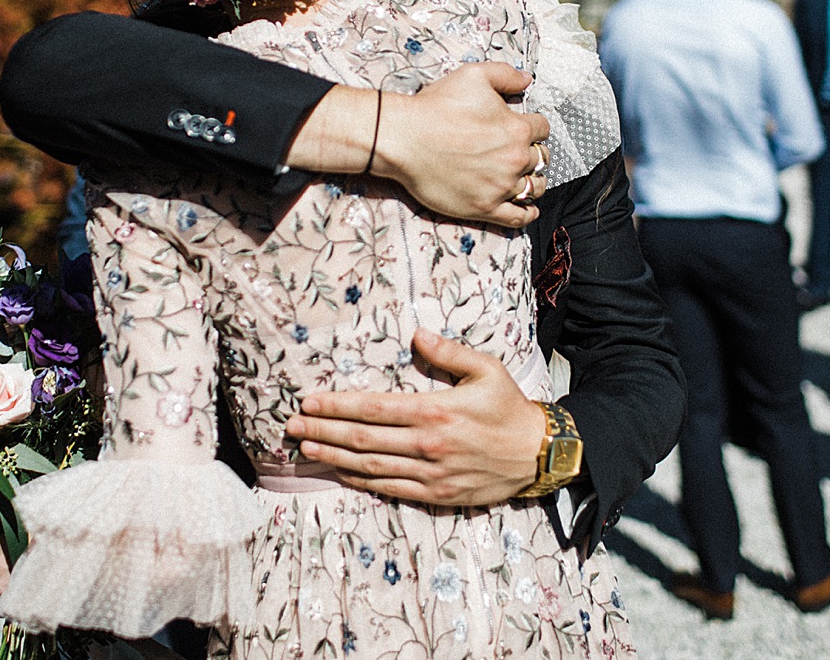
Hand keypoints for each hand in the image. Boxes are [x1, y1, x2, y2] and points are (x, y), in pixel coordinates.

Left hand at [285, 327, 545, 505]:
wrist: (538, 454)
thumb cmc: (509, 407)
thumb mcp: (487, 369)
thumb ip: (448, 352)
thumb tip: (416, 334)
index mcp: (436, 411)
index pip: (373, 408)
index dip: (337, 405)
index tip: (309, 400)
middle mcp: (428, 444)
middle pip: (363, 438)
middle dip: (323, 429)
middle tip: (291, 424)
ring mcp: (431, 473)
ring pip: (371, 466)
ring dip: (334, 456)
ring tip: (305, 448)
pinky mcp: (437, 495)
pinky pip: (390, 488)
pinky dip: (361, 481)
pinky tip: (340, 472)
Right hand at [371, 63, 551, 228]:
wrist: (404, 139)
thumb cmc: (435, 107)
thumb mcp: (473, 76)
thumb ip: (506, 75)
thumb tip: (527, 80)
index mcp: (517, 128)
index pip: (542, 128)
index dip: (533, 125)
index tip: (523, 127)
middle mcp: (514, 159)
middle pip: (540, 158)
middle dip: (532, 152)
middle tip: (517, 150)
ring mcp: (500, 186)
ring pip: (535, 187)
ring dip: (533, 180)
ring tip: (524, 177)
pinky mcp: (484, 207)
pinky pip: (519, 217)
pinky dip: (528, 213)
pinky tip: (527, 207)